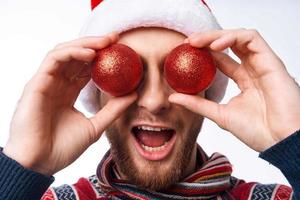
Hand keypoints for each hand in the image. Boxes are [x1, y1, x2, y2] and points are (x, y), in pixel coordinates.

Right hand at [3, 33, 136, 175]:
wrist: (39, 164)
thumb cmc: (62, 148)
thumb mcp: (95, 126)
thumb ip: (113, 110)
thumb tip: (133, 95)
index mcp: (68, 93)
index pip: (86, 68)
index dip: (102, 57)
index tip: (121, 50)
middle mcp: (57, 84)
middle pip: (76, 56)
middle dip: (96, 44)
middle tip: (115, 39)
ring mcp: (46, 83)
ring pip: (64, 52)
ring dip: (85, 44)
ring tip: (105, 42)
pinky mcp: (37, 84)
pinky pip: (53, 60)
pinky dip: (71, 53)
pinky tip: (90, 54)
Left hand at [169, 29, 299, 151]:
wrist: (281, 142)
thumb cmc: (258, 131)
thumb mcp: (219, 114)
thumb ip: (198, 104)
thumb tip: (173, 97)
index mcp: (244, 81)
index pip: (221, 59)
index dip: (203, 52)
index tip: (184, 52)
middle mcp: (253, 69)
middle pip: (228, 45)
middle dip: (207, 40)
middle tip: (187, 42)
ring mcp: (262, 64)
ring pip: (239, 37)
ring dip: (216, 36)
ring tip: (197, 41)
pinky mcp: (271, 60)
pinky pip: (252, 39)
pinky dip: (232, 37)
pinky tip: (215, 47)